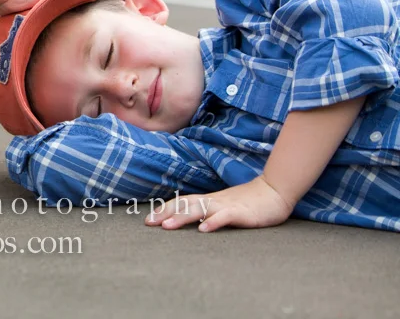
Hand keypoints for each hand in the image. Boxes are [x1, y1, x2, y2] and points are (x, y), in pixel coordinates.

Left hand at [144, 177, 294, 232]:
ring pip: (200, 209)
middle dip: (166, 213)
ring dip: (182, 217)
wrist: (274, 192)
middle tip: (149, 223)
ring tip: (167, 227)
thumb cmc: (249, 203)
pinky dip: (213, 222)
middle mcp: (213, 201)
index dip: (165, 209)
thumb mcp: (225, 207)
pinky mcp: (241, 212)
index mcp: (209, 200)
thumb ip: (209, 211)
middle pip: (185, 204)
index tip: (149, 220)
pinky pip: (225, 217)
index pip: (182, 202)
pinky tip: (203, 230)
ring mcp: (227, 206)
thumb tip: (191, 219)